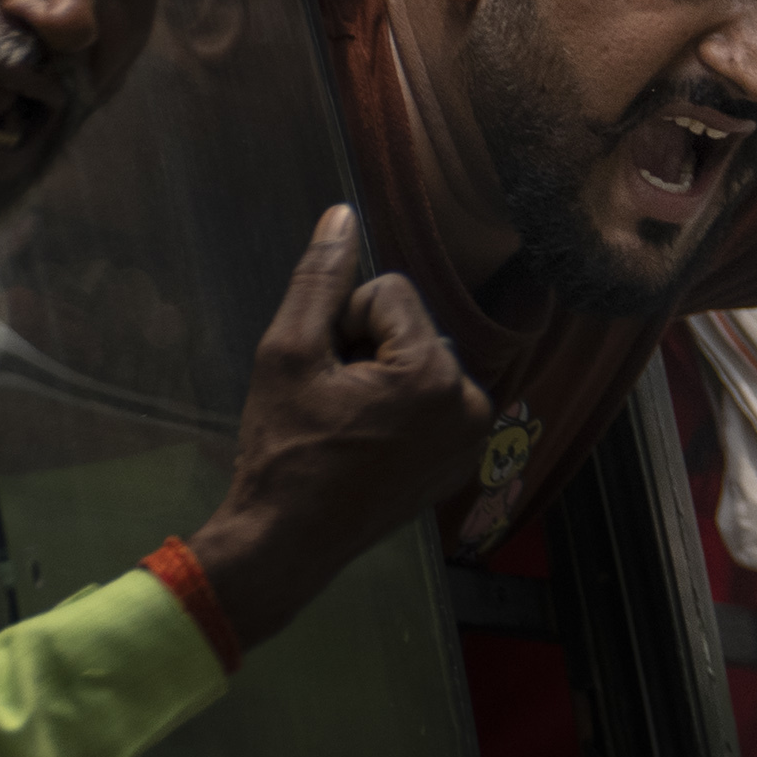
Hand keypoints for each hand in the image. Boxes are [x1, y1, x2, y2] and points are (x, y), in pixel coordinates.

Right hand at [186, 206, 491, 648]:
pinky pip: (432, 401)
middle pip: (410, 326)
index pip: (389, 292)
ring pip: (419, 361)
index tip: (326, 375)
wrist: (287, 542)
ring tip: (347, 426)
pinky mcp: (463, 460)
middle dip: (367, 351)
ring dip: (382, 379)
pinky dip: (401, 410)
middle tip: (333, 406)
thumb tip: (342, 214)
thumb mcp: (288, 352)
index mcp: (436, 374)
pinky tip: (367, 444)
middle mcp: (472, 402)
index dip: (343, 324)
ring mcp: (472, 437)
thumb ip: (320, 279)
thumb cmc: (284, 450)